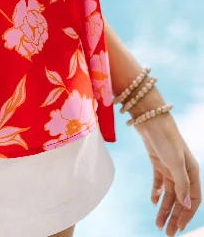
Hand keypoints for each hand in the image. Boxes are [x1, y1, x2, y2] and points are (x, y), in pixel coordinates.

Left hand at [134, 113, 200, 235]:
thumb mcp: (175, 162)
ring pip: (169, 193)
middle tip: (167, 233)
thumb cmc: (166, 138)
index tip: (179, 228)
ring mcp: (170, 167)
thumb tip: (187, 205)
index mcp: (192, 172)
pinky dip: (157, 192)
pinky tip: (153, 201)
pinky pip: (159, 182)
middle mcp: (183, 171)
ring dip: (164, 208)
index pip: (193, 199)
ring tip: (157, 223)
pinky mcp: (158, 162)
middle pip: (180, 199)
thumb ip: (181, 184)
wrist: (150, 118)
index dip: (187, 214)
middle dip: (175, 216)